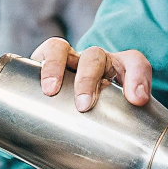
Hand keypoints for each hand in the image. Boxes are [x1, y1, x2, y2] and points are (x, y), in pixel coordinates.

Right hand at [31, 37, 152, 111]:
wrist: (79, 109)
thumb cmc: (103, 112)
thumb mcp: (120, 115)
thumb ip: (129, 120)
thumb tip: (130, 118)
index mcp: (120, 69)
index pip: (134, 63)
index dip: (138, 77)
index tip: (138, 100)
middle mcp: (94, 60)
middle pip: (94, 56)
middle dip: (88, 79)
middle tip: (83, 105)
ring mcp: (69, 59)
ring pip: (61, 48)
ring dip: (56, 66)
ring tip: (50, 90)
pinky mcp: (46, 63)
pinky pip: (42, 54)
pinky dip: (39, 64)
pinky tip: (28, 82)